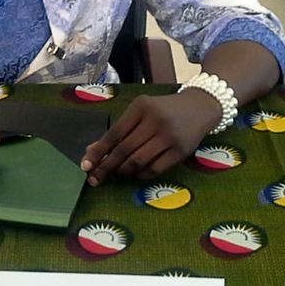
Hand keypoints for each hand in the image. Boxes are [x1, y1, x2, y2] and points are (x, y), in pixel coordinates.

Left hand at [80, 89, 220, 184]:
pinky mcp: (181, 151)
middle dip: (107, 166)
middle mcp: (154, 120)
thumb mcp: (140, 112)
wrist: (199, 107)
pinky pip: (155, 169)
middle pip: (125, 149)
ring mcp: (169, 136)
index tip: (86, 164)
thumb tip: (93, 151)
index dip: (99, 151)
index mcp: (140, 107)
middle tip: (95, 178)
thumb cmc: (162, 110)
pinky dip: (141, 175)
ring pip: (139, 161)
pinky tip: (135, 174)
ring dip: (123, 171)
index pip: (115, 133)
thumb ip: (119, 130)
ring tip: (116, 174)